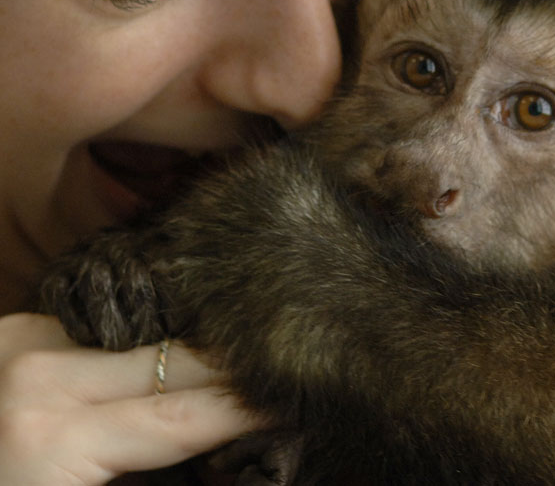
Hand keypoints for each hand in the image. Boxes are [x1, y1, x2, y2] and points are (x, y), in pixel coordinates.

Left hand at [0, 313, 261, 484]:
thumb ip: (168, 473)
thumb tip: (232, 454)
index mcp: (50, 440)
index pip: (176, 417)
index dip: (240, 411)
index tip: (289, 404)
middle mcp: (39, 374)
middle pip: (169, 360)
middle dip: (231, 365)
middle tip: (282, 367)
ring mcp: (29, 339)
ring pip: (145, 332)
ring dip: (195, 344)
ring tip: (242, 351)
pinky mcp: (26, 323)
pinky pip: (113, 323)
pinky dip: (151, 334)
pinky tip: (185, 337)